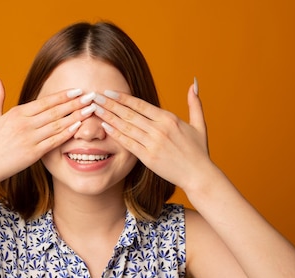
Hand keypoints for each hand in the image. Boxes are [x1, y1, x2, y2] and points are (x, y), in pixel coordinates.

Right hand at [0, 76, 93, 183]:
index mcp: (16, 113)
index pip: (45, 102)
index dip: (63, 96)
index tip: (77, 90)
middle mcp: (24, 124)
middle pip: (55, 111)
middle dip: (75, 103)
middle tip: (91, 96)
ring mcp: (29, 138)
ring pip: (57, 125)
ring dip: (76, 116)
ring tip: (90, 110)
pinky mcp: (32, 153)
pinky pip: (54, 141)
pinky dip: (67, 134)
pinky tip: (78, 127)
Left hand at [92, 82, 211, 192]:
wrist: (199, 176)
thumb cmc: (199, 152)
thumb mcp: (199, 125)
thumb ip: (195, 104)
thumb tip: (193, 84)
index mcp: (169, 119)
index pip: (141, 104)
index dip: (123, 98)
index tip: (109, 91)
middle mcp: (160, 129)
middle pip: (130, 113)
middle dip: (110, 104)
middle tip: (95, 96)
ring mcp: (153, 143)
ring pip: (126, 126)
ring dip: (108, 116)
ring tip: (95, 109)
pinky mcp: (148, 157)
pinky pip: (128, 143)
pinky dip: (116, 134)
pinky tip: (105, 126)